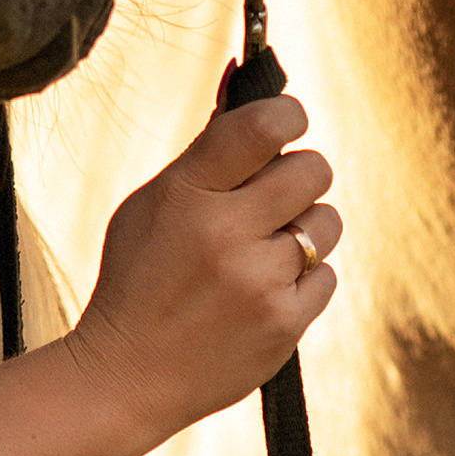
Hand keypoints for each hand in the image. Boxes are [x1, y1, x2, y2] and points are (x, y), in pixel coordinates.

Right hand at [64, 76, 338, 455]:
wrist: (127, 375)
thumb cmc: (138, 277)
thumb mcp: (151, 203)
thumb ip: (204, 150)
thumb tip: (245, 80)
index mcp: (187, 193)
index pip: (262, 127)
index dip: (289, 115)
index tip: (286, 123)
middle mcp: (226, 234)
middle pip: (312, 170)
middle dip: (299, 173)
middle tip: (274, 192)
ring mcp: (259, 283)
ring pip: (327, 223)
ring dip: (305, 228)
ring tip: (265, 248)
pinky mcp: (285, 325)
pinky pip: (327, 276)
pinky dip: (302, 279)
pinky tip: (264, 290)